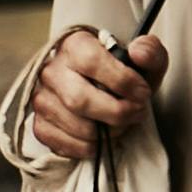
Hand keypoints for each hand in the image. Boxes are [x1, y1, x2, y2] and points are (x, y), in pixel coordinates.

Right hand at [26, 26, 166, 164]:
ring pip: (77, 126)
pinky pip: (67, 144)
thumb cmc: (123, 74)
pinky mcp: (40, 125)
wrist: (101, 90)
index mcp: (74, 45)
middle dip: (117, 113)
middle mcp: (52, 70)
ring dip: (109, 132)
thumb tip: (138, 53)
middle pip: (80, 100)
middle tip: (137, 113)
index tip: (143, 93)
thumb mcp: (144, 60)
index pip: (92, 62)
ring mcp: (42, 99)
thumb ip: (150, 52)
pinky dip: (93, 146)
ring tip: (122, 123)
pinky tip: (103, 135)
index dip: (122, 81)